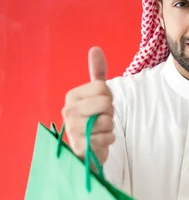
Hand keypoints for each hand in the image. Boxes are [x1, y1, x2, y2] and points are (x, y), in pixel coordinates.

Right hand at [61, 47, 114, 164]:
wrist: (87, 151)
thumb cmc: (92, 122)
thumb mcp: (95, 96)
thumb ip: (97, 74)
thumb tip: (95, 49)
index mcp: (72, 96)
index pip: (103, 88)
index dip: (109, 98)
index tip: (100, 107)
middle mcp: (69, 110)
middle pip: (106, 103)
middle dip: (110, 113)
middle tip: (101, 120)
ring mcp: (73, 129)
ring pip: (107, 121)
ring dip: (109, 128)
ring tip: (98, 131)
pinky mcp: (81, 145)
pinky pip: (107, 137)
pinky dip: (108, 140)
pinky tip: (98, 141)